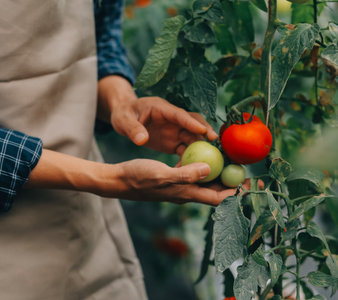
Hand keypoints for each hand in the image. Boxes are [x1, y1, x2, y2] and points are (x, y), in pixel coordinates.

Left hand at [111, 96, 216, 155]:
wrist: (124, 117)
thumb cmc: (124, 114)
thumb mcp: (124, 120)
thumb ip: (133, 129)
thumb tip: (142, 140)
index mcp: (162, 109)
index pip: (180, 115)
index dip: (191, 122)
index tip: (203, 130)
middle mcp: (173, 119)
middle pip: (193, 124)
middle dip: (205, 132)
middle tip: (215, 142)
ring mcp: (175, 130)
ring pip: (193, 138)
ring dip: (201, 148)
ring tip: (208, 159)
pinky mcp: (174, 141)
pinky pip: (185, 150)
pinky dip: (190, 159)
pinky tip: (191, 170)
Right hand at [114, 159, 253, 205]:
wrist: (119, 180)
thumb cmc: (137, 177)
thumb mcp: (161, 174)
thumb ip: (185, 174)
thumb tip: (210, 170)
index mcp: (186, 193)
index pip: (219, 197)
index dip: (238, 193)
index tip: (254, 184)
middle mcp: (186, 192)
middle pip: (216, 191)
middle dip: (233, 184)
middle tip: (248, 171)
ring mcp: (179, 186)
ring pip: (206, 182)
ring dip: (220, 174)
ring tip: (232, 161)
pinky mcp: (173, 179)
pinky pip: (194, 174)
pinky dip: (204, 166)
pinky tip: (206, 156)